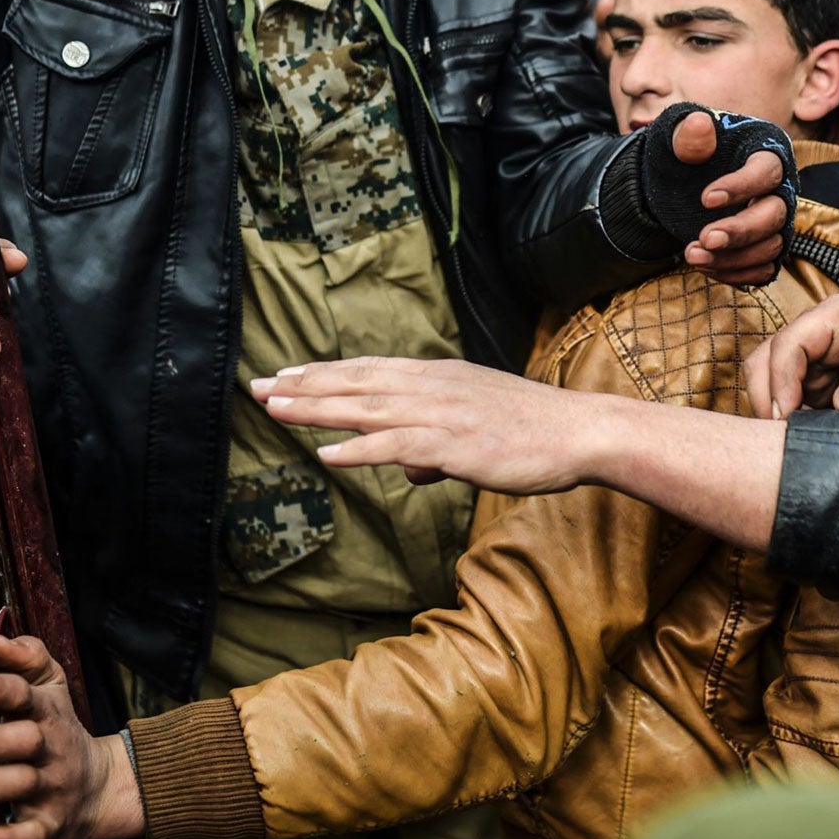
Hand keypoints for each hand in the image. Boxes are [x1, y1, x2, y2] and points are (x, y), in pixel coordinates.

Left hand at [0, 635, 143, 838]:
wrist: (101, 787)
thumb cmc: (57, 730)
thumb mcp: (52, 689)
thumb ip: (27, 659)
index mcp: (46, 712)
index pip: (25, 694)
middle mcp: (51, 748)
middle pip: (25, 740)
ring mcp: (51, 788)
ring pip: (23, 785)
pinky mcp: (48, 827)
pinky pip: (29, 834)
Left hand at [255, 357, 624, 491]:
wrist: (581, 432)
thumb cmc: (535, 432)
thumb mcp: (479, 428)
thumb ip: (438, 444)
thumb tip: (411, 468)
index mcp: (441, 377)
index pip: (371, 370)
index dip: (325, 373)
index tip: (287, 375)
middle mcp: (435, 387)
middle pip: (358, 383)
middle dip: (305, 386)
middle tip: (258, 387)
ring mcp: (444, 413)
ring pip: (368, 408)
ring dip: (318, 409)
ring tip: (276, 410)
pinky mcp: (456, 443)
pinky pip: (398, 445)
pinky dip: (360, 449)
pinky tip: (328, 454)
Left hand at [670, 110, 787, 286]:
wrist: (679, 180)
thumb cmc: (686, 150)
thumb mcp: (680, 137)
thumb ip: (689, 135)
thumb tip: (700, 124)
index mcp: (765, 152)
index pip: (766, 171)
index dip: (740, 187)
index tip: (705, 199)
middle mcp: (779, 190)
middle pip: (774, 215)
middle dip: (740, 231)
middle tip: (703, 239)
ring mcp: (774, 222)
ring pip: (770, 247)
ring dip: (733, 258)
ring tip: (691, 255)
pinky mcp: (764, 247)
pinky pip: (764, 270)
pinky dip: (737, 275)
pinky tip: (706, 269)